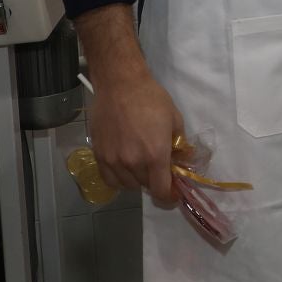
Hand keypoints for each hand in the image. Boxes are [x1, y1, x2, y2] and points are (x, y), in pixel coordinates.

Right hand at [88, 69, 185, 207]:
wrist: (120, 86)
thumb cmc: (152, 99)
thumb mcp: (175, 120)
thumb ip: (179, 145)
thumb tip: (182, 161)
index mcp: (155, 156)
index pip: (161, 191)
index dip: (169, 196)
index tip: (173, 192)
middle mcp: (132, 163)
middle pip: (145, 186)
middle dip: (155, 180)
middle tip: (159, 168)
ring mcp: (113, 161)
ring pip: (128, 185)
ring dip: (137, 179)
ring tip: (142, 164)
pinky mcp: (99, 156)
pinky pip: (109, 179)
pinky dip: (119, 179)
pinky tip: (125, 168)